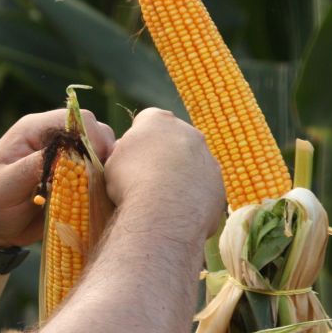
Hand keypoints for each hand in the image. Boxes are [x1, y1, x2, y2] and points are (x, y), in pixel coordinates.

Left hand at [0, 109, 116, 246]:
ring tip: (100, 192)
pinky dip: (102, 187)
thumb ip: (33, 166)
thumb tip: (65, 154)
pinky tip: (98, 200)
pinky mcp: (71, 180)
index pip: (77, 119)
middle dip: (104, 154)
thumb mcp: (6, 184)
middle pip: (96, 133)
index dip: (93, 137)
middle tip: (102, 182)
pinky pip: (97, 177)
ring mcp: (65, 160)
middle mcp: (54, 140)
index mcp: (35, 130)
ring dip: (105, 172)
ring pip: (101, 154)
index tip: (97, 163)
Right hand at [102, 108, 224, 241]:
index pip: (147, 121)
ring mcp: (207, 157)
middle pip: (175, 140)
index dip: (138, 140)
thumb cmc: (130, 183)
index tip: (132, 158)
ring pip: (193, 163)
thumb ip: (123, 151)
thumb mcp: (113, 162)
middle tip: (148, 179)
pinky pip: (203, 187)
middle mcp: (189, 132)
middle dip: (164, 155)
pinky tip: (177, 210)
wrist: (163, 212)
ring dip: (181, 176)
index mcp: (159, 120)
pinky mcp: (218, 183)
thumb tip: (127, 151)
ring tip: (163, 199)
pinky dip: (192, 196)